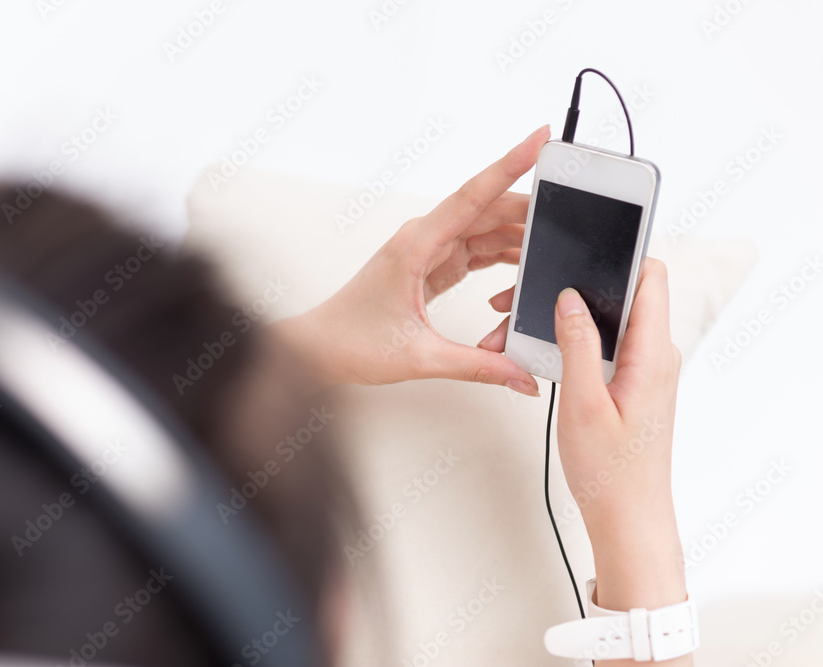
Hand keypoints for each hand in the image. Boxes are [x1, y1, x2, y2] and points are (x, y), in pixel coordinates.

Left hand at [271, 126, 549, 393]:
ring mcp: (427, 251)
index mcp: (415, 246)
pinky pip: (475, 250)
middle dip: (529, 207)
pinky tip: (522, 265)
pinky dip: (501, 256)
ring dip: (517, 235)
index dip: (508, 165)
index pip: (471, 197)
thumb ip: (477, 366)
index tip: (537, 139)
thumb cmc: (352, 342)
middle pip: (486, 209)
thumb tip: (521, 375)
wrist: (320, 349)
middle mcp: (422, 239)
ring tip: (553, 240)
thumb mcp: (420, 357)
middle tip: (571, 204)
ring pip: (484, 229)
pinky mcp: (431, 266)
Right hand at [551, 260, 690, 665]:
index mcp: (651, 354)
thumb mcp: (583, 403)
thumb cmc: (611, 471)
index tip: (579, 244)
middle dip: (568, 287)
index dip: (619, 253)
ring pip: (603, 321)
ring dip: (560, 318)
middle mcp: (653, 354)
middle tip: (519, 296)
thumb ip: (577, 344)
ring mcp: (642, 368)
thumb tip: (568, 297)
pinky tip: (534, 352)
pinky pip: (601, 345)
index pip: (649, 277)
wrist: (627, 516)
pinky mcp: (628, 381)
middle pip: (619, 294)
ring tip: (511, 331)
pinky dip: (567, 341)